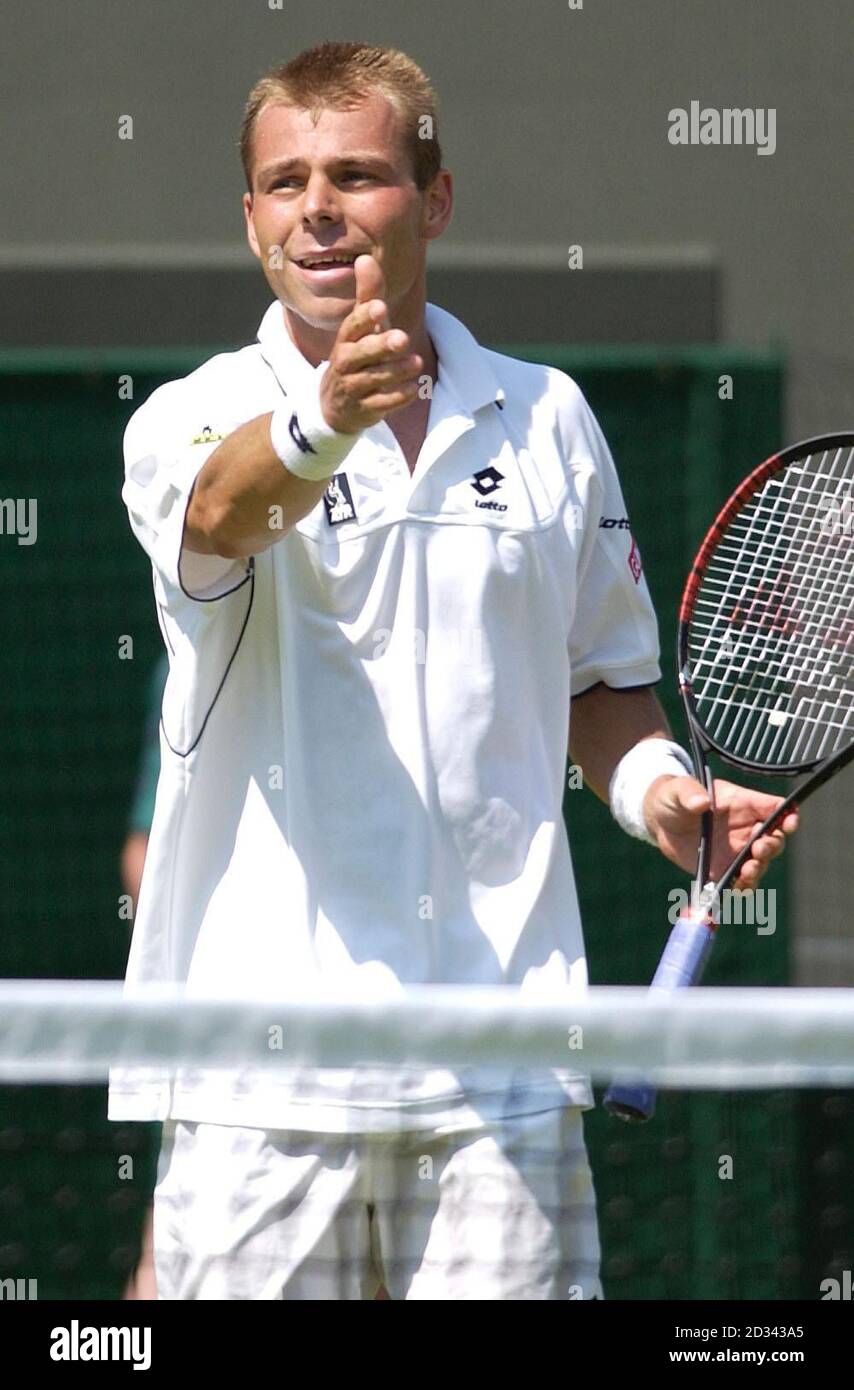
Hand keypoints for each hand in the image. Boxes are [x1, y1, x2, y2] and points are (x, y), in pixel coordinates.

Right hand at [319, 255, 423, 432]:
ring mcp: (354, 387)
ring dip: (395, 371)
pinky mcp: (364, 409)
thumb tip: (365, 259)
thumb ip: (367, 296)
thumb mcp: (361, 328)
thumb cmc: (356, 356)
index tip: (380, 307)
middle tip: (402, 337)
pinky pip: (381, 403)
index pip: (353, 325)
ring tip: (416, 362)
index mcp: (346, 339)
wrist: (334, 404)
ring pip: (374, 379)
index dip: (365, 317)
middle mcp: (346, 362)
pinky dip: (397, 397)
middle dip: (381, 345)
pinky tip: (414, 389)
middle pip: (361, 353)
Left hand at [643, 775, 799, 890]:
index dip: (788, 815)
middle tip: (758, 849)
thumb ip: (689, 792)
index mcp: (743, 803)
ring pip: (762, 862)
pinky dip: (745, 886)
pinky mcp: (725, 869)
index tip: (789, 823)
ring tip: (748, 870)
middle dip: (772, 845)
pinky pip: (743, 882)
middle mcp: (746, 828)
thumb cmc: (673, 797)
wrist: (660, 821)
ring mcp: (738, 850)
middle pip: (774, 838)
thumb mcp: (678, 789)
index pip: (775, 807)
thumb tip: (700, 802)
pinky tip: (738, 886)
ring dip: (759, 867)